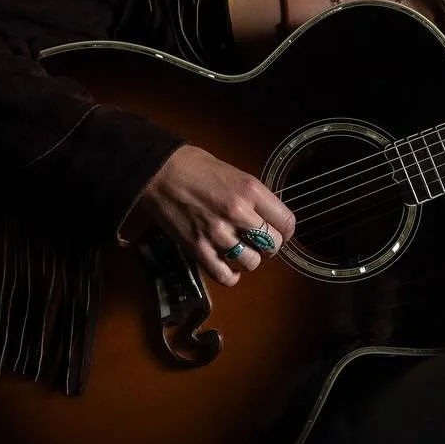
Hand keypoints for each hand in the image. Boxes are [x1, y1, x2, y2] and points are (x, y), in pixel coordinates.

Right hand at [133, 144, 294, 285]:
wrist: (158, 173)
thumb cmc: (195, 167)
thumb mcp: (235, 173)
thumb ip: (254, 197)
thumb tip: (269, 218)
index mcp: (250, 190)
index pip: (287, 222)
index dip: (286, 230)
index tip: (280, 231)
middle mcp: (238, 213)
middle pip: (273, 245)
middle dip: (270, 246)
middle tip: (260, 241)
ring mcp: (218, 234)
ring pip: (252, 263)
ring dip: (251, 260)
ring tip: (243, 251)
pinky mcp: (198, 249)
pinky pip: (225, 276)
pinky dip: (231, 276)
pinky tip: (230, 267)